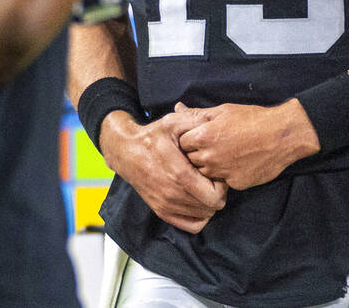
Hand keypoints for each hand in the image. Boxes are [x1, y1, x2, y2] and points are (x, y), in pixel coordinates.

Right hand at [99, 110, 226, 232]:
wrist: (126, 151)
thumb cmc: (153, 136)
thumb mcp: (174, 122)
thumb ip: (196, 123)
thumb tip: (214, 127)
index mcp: (179, 174)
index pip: (215, 196)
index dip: (222, 185)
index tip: (215, 172)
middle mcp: (173, 195)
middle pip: (212, 207)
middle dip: (217, 193)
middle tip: (211, 178)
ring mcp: (166, 205)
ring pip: (203, 216)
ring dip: (207, 203)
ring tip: (203, 186)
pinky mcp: (161, 211)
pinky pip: (192, 226)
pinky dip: (199, 216)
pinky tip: (196, 199)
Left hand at [175, 99, 319, 190]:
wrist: (283, 135)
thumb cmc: (253, 119)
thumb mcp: (223, 111)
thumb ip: (197, 114)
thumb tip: (177, 108)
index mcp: (203, 136)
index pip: (181, 144)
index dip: (189, 140)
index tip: (198, 136)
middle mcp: (209, 157)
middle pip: (190, 160)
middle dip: (196, 154)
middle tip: (212, 145)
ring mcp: (222, 172)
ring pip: (204, 173)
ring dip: (209, 166)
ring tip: (224, 153)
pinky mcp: (235, 183)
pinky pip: (222, 181)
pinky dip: (226, 174)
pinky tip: (237, 162)